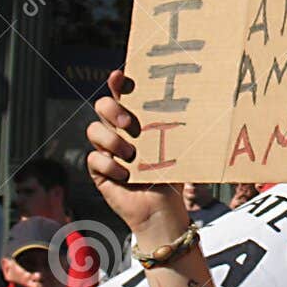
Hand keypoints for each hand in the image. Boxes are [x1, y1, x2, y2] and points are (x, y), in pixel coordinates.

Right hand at [86, 70, 189, 240]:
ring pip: (93, 130)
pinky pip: (94, 159)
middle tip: (128, 124)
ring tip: (131, 156)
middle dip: (111, 109)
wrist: (162, 210)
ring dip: (112, 141)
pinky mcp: (99, 172)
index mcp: (137, 120)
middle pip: (102, 106)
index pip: (122, 94)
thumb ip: (173, 125)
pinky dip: (110, 166)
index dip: (117, 82)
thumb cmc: (171, 176)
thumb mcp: (175, 146)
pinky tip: (126, 175)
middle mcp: (118, 132)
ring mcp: (107, 151)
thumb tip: (192, 100)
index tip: (119, 76)